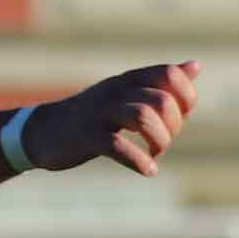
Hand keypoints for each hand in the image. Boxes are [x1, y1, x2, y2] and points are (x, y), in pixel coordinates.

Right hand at [24, 61, 202, 175]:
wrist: (43, 131)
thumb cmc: (93, 115)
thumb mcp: (127, 93)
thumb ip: (161, 83)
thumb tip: (195, 66)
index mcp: (129, 80)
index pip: (169, 73)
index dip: (185, 97)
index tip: (179, 118)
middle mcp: (116, 91)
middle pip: (161, 100)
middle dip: (172, 126)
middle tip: (162, 142)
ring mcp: (99, 113)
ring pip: (143, 117)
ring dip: (159, 141)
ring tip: (155, 154)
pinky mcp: (86, 136)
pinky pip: (117, 146)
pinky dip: (138, 161)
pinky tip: (148, 170)